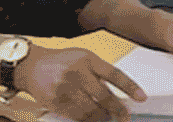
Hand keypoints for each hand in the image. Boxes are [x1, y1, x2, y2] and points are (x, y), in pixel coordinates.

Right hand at [19, 46, 146, 121]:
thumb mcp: (82, 58)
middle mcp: (77, 72)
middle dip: (118, 110)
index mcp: (88, 58)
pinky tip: (92, 120)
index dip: (130, 87)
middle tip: (124, 117)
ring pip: (91, 110)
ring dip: (102, 118)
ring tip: (107, 119)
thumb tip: (116, 94)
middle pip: (104, 96)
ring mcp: (65, 87)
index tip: (141, 98)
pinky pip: (77, 116)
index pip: (114, 74)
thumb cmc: (60, 62)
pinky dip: (87, 121)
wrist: (31, 66)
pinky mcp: (56, 101)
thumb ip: (98, 72)